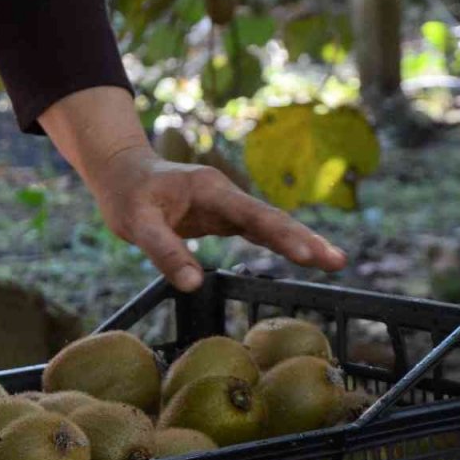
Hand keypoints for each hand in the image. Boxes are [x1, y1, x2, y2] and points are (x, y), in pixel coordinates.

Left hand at [87, 146, 346, 290]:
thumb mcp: (136, 224)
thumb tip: (194, 285)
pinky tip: (301, 255)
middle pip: (271, 219)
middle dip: (305, 240)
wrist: (121, 173)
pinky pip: (255, 231)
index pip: (252, 215)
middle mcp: (225, 195)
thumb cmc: (127, 194)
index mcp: (210, 190)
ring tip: (332, 262)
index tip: (306, 254)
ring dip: (299, 242)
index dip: (280, 235)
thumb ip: (165, 251)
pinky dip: (278, 242)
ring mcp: (225, 206)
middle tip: (338, 261)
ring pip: (268, 225)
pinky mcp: (221, 218)